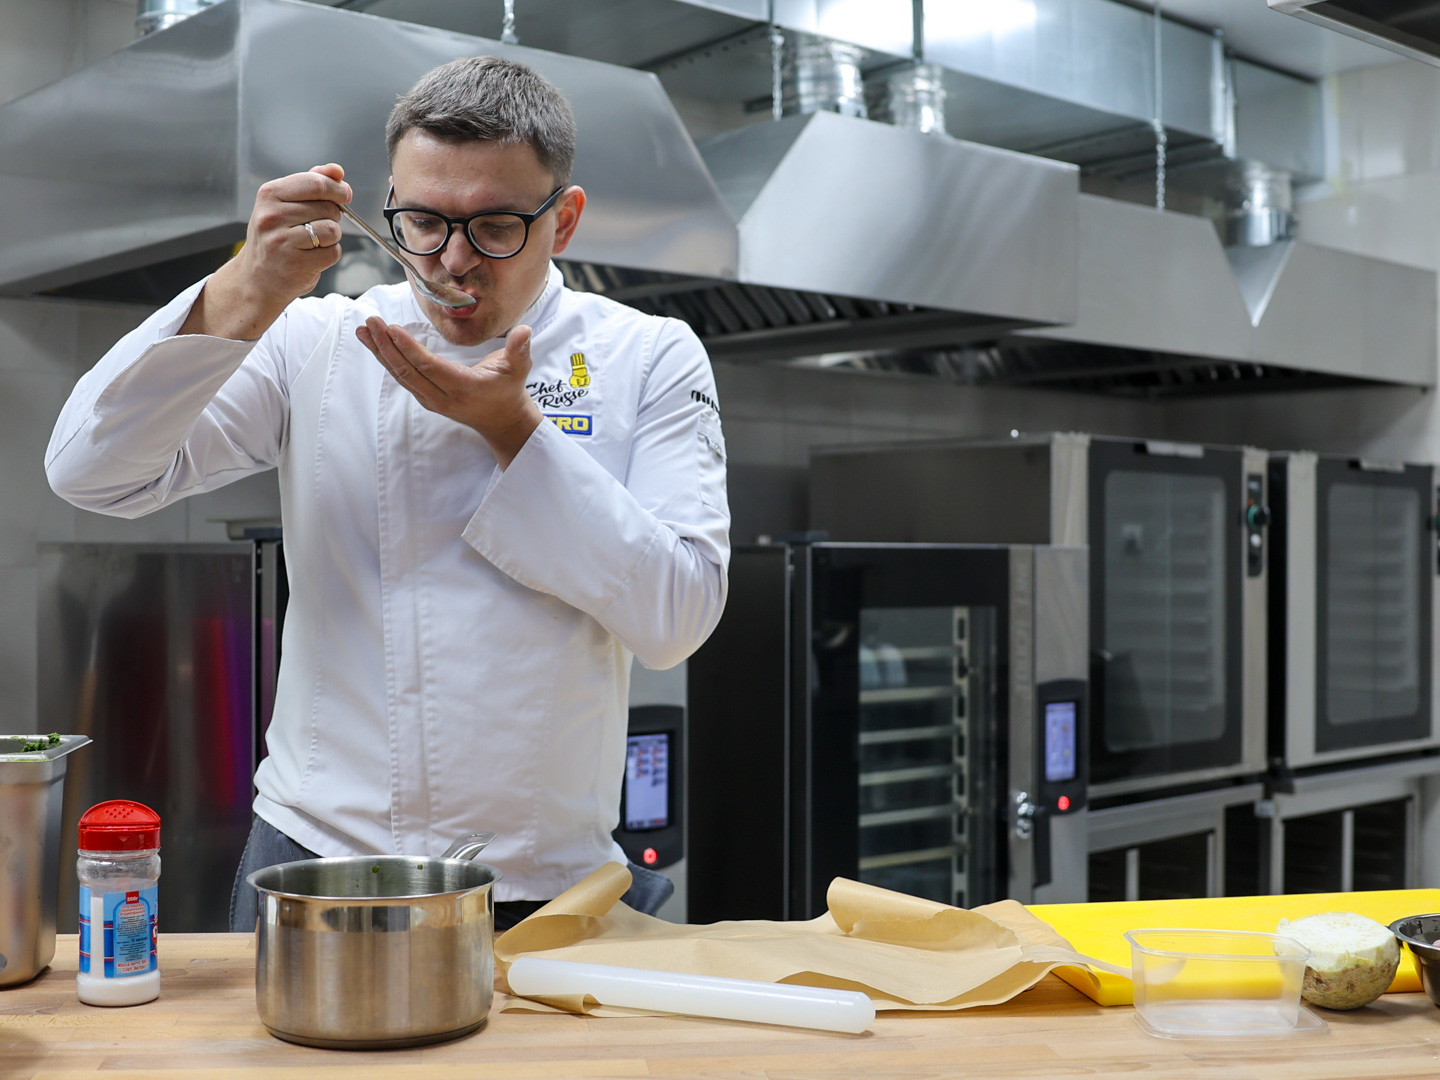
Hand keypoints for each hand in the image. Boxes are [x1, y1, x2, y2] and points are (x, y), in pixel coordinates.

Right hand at [235, 164, 350, 301]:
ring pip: (332, 230)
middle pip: (328, 207)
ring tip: (314, 241)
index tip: (344, 195)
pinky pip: (332, 252)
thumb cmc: (274, 237)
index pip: (315, 183)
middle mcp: (272, 216)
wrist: (257, 277)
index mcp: (270, 194)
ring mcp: (282, 241)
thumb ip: (311, 183)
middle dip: (333, 215)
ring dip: (331, 236)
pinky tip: (312, 256)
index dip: (337, 189)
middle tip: (319, 223)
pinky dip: (329, 255)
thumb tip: (336, 171)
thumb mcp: (284, 204)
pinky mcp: (296, 263)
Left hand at [357, 320, 543, 466]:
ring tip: (364, 330)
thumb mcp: (519, 368)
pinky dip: (387, 359)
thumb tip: (525, 331)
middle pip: (409, 371)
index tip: (392, 329)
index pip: (431, 367)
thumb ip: (520, 349)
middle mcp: (443, 397)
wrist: (502, 421)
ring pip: (401, 375)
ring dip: (380, 352)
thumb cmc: (509, 389)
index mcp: (465, 387)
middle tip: (372, 322)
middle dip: (387, 346)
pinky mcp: (426, 398)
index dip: (410, 349)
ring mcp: (432, 400)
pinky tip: (375, 343)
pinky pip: (403, 378)